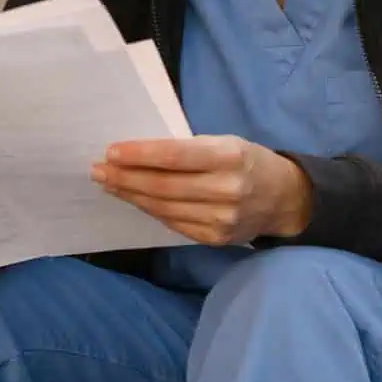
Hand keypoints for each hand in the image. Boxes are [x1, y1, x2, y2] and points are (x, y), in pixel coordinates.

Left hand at [92, 135, 311, 245]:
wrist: (284, 199)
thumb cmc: (247, 161)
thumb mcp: (226, 143)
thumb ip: (190, 149)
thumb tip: (138, 153)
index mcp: (230, 156)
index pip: (177, 156)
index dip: (141, 155)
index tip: (111, 151)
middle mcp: (226, 189)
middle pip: (164, 186)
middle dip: (126, 178)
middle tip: (98, 170)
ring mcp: (220, 219)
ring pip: (164, 207)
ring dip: (131, 195)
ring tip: (109, 184)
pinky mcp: (214, 239)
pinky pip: (172, 223)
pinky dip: (150, 210)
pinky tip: (134, 200)